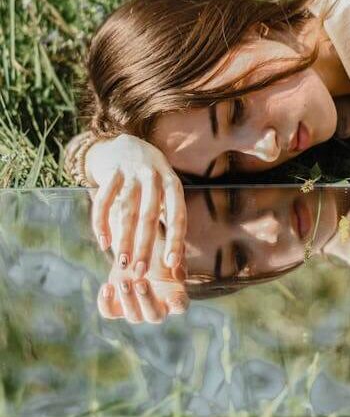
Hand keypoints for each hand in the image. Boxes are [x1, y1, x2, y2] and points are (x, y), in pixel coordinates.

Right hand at [88, 133, 186, 277]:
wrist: (126, 144)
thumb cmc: (152, 180)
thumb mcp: (166, 196)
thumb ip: (171, 227)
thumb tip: (179, 269)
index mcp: (172, 184)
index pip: (177, 214)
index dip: (175, 239)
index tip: (171, 264)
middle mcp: (154, 177)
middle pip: (150, 215)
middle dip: (145, 245)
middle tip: (140, 272)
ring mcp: (132, 172)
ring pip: (127, 210)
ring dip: (124, 239)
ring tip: (121, 263)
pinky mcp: (111, 171)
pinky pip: (104, 199)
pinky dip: (102, 222)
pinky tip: (103, 241)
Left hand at [97, 228, 188, 323]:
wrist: (133, 245)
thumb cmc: (156, 244)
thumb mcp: (165, 243)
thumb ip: (173, 252)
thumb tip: (174, 266)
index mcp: (175, 293)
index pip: (180, 305)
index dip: (177, 304)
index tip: (172, 299)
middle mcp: (157, 306)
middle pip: (155, 315)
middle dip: (146, 300)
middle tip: (140, 282)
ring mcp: (136, 309)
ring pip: (133, 316)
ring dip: (128, 299)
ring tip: (123, 281)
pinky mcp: (115, 305)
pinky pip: (109, 312)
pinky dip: (106, 302)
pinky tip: (107, 286)